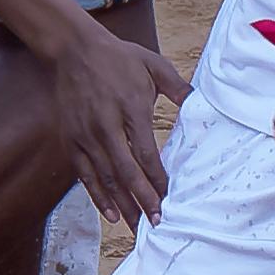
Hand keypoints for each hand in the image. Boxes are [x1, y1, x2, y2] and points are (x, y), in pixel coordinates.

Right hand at [42, 20, 187, 224]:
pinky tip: (109, 214)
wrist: (73, 49)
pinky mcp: (71, 140)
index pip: (146, 153)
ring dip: (122, 205)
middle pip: (126, 172)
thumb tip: (202, 104)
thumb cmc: (118, 58)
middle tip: (157, 223)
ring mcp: (85, 135)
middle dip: (143, 200)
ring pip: (105, 178)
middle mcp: (105, 126)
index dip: (158, 180)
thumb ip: (179, 88)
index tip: (170, 199)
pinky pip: (84, 174)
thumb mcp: (154, 65)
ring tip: (136, 226)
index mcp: (130, 108)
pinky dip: (96, 196)